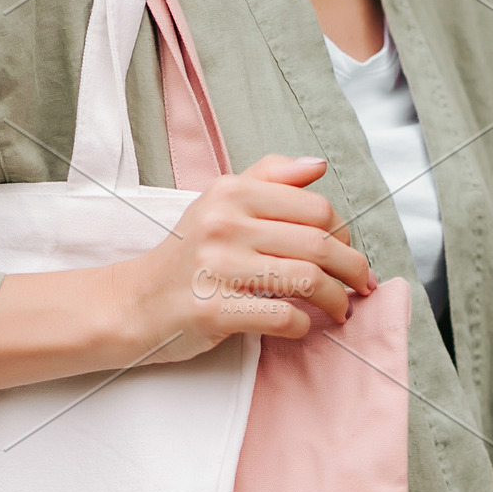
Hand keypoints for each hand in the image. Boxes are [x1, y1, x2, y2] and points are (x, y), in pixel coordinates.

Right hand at [106, 154, 375, 363]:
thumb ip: (269, 178)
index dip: (345, 235)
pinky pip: (282, 316)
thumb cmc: (187, 256)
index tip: (348, 255)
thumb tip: (318, 166)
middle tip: (360, 287)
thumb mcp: (219, 202)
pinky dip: (303, 325)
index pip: (316, 208)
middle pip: (319, 244)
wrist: (133, 302)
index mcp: (231, 192)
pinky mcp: (213, 310)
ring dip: (336, 301)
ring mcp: (217, 268)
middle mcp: (224, 224)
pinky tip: (301, 325)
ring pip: (308, 280)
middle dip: (352, 270)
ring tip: (340, 311)